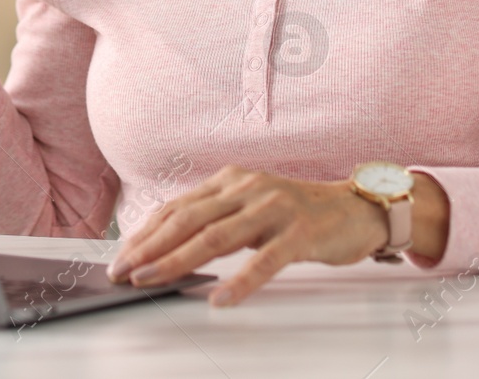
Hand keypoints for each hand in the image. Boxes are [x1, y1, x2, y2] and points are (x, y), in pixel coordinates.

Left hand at [106, 165, 386, 307]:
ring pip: (217, 237)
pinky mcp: (300, 233)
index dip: (146, 232)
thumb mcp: (251, 208)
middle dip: (150, 247)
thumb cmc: (299, 214)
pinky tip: (220, 298)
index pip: (178, 207)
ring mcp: (274, 209)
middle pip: (188, 219)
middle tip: (124, 271)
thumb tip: (170, 248)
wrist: (357, 209)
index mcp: (231, 181)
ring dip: (178, 260)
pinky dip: (240, 281)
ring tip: (152, 280)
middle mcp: (248, 188)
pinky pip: (264, 260)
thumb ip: (216, 221)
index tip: (121, 257)